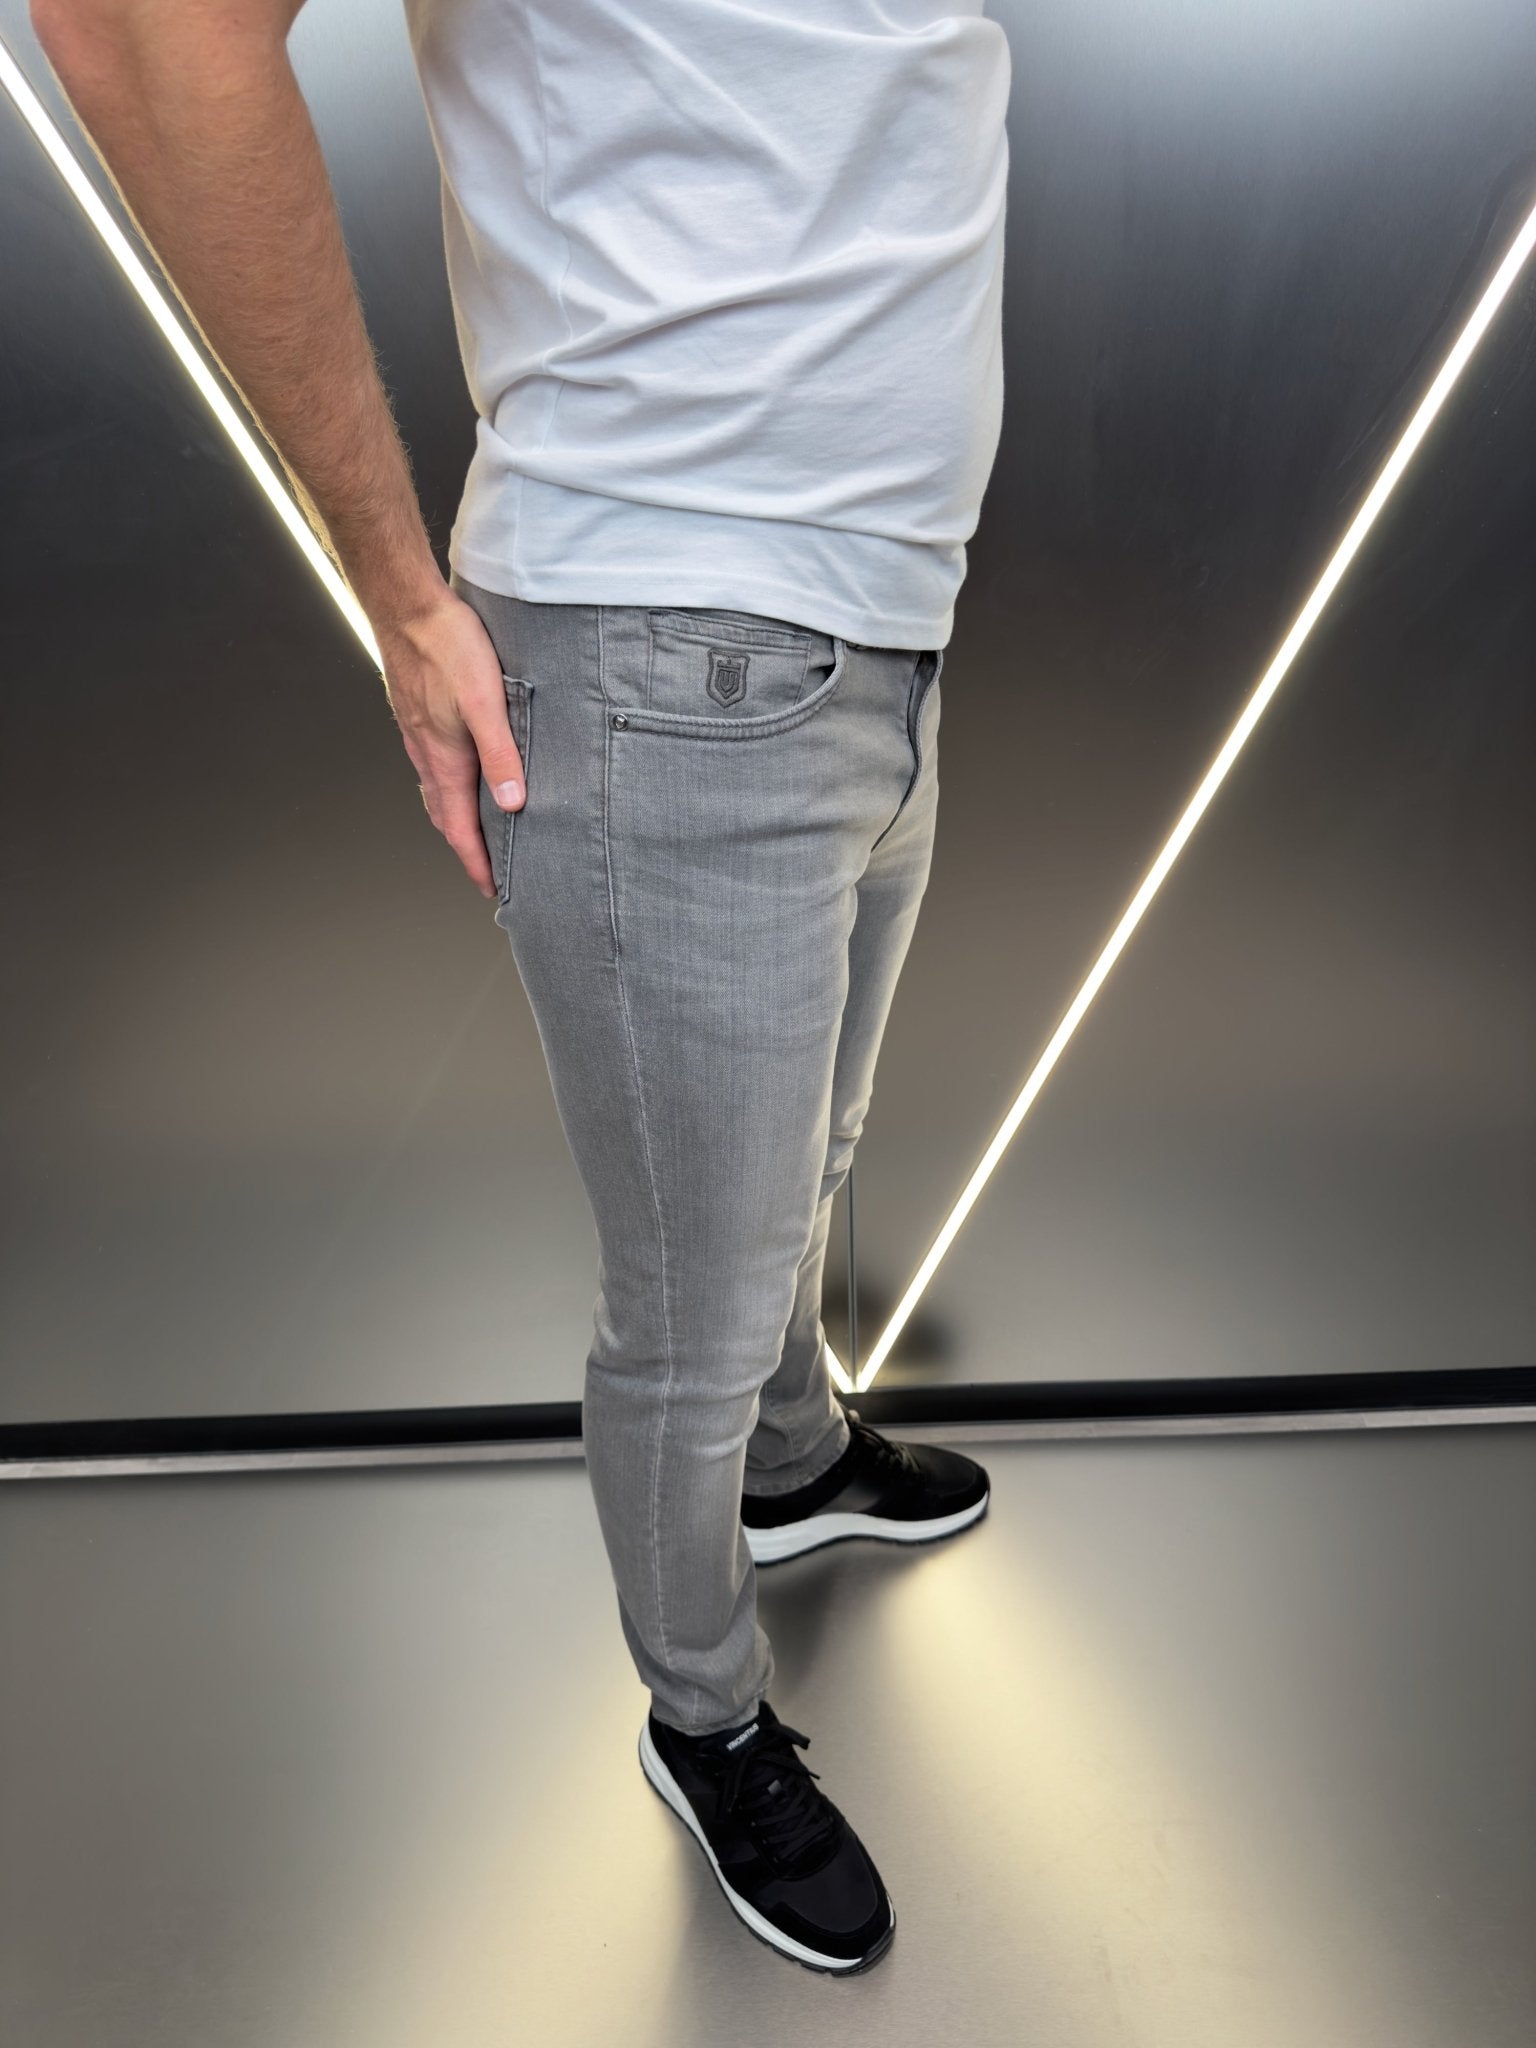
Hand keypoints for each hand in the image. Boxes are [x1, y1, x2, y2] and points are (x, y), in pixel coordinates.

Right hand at [377, 589, 525, 900]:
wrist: (406, 604)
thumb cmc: (447, 646)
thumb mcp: (486, 702)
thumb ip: (501, 754)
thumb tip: (513, 803)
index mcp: (443, 758)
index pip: (458, 826)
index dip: (475, 860)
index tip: (490, 887)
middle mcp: (425, 751)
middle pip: (443, 814)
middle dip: (465, 846)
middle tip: (485, 868)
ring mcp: (417, 732)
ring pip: (435, 788)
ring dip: (454, 815)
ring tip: (475, 830)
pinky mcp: (416, 711)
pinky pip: (430, 763)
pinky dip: (446, 783)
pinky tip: (459, 770)